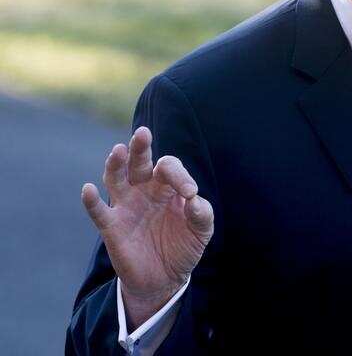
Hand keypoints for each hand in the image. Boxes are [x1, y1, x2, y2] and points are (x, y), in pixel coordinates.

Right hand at [81, 126, 213, 327]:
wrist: (166, 278)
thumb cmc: (184, 246)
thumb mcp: (201, 230)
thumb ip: (202, 213)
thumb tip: (194, 198)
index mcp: (167, 186)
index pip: (169, 168)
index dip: (180, 176)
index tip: (190, 193)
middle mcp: (144, 190)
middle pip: (139, 163)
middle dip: (140, 148)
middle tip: (143, 133)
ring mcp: (126, 206)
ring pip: (116, 179)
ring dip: (115, 165)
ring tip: (118, 151)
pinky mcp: (112, 227)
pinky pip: (99, 211)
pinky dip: (91, 201)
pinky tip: (88, 189)